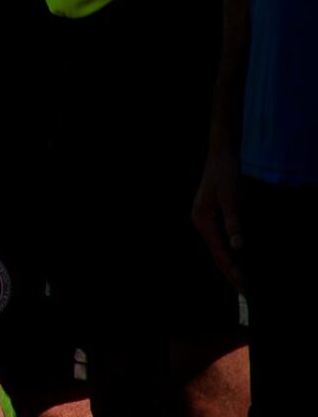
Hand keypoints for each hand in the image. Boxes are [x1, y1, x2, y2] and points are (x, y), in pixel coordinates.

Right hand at [191, 144, 245, 291]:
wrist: (221, 155)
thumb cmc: (225, 174)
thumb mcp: (232, 197)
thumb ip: (234, 222)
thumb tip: (238, 247)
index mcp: (203, 219)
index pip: (219, 252)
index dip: (232, 269)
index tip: (244, 285)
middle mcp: (201, 222)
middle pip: (216, 253)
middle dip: (230, 273)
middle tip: (245, 291)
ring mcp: (204, 220)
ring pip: (217, 249)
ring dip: (229, 265)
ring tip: (242, 282)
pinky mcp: (211, 217)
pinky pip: (219, 241)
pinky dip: (228, 253)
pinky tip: (237, 260)